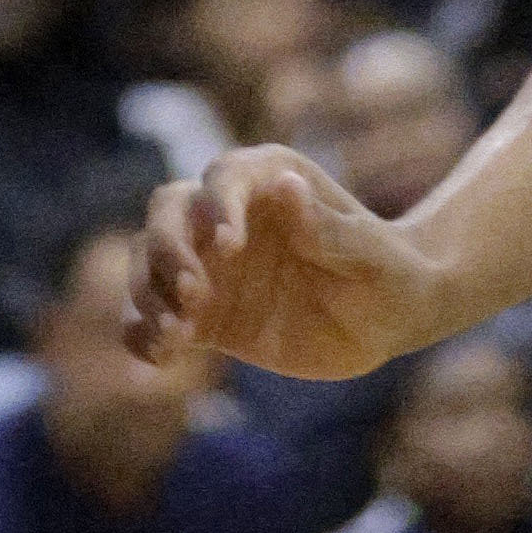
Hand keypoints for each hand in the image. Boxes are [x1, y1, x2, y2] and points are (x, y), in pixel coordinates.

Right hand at [131, 149, 443, 379]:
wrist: (386, 316)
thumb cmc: (385, 271)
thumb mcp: (368, 254)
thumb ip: (326, 227)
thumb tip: (286, 186)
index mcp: (266, 179)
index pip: (222, 178)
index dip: (217, 205)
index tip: (229, 244)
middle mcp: (227, 214)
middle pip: (168, 211)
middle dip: (168, 248)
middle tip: (194, 293)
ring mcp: (211, 265)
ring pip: (151, 260)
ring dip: (149, 292)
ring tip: (174, 334)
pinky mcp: (207, 313)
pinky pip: (158, 316)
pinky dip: (145, 332)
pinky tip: (160, 354)